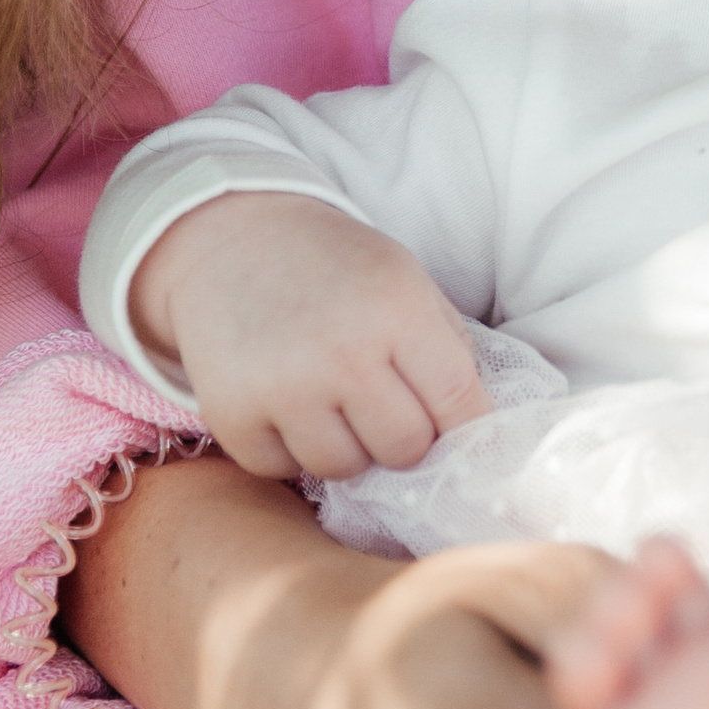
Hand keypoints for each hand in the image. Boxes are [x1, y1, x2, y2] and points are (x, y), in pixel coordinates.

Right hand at [131, 191, 488, 478]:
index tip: (464, 438)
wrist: (231, 238)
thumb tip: (478, 429)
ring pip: (345, 468)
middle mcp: (342, 352)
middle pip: (405, 449)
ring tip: (333, 404)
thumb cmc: (334, 265)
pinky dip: (289, 449)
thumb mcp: (406, 281)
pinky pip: (281, 469)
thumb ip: (448, 348)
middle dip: (404, 436)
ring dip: (347, 447)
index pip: (459, 402)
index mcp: (397, 310)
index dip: (469, 429)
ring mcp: (283, 387)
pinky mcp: (231, 414)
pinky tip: (286, 406)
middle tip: (384, 407)